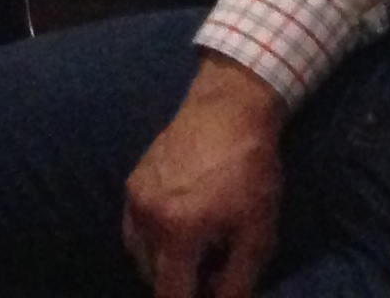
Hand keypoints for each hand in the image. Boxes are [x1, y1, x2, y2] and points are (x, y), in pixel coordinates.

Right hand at [124, 57, 286, 297]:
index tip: (206, 295)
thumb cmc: (249, 171)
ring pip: (138, 252)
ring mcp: (135, 196)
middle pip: (149, 276)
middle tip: (207, 279)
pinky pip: (134, 227)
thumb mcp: (257, 232)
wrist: (227, 110)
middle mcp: (146, 217)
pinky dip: (150, 241)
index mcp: (176, 232)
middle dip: (176, 286)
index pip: (169, 293)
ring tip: (193, 259)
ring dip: (160, 265)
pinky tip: (177, 233)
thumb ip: (238, 279)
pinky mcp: (133, 180)